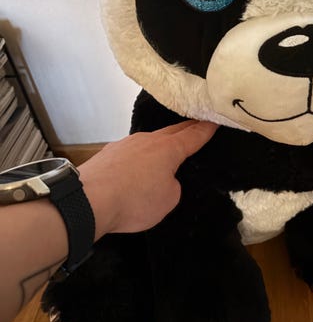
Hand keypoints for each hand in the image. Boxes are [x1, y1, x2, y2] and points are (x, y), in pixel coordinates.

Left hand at [78, 120, 217, 237]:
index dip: (206, 129)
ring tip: (166, 150)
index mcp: (168, 150)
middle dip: (187, 128)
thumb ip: (172, 185)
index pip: (193, 136)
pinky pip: (132, 150)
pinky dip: (140, 155)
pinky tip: (136, 166)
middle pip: (173, 131)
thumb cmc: (134, 200)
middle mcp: (148, 140)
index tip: (215, 120)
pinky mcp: (109, 153)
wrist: (87, 201)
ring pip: (150, 140)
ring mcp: (126, 144)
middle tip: (197, 125)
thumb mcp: (168, 200)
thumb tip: (163, 178)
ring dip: (161, 142)